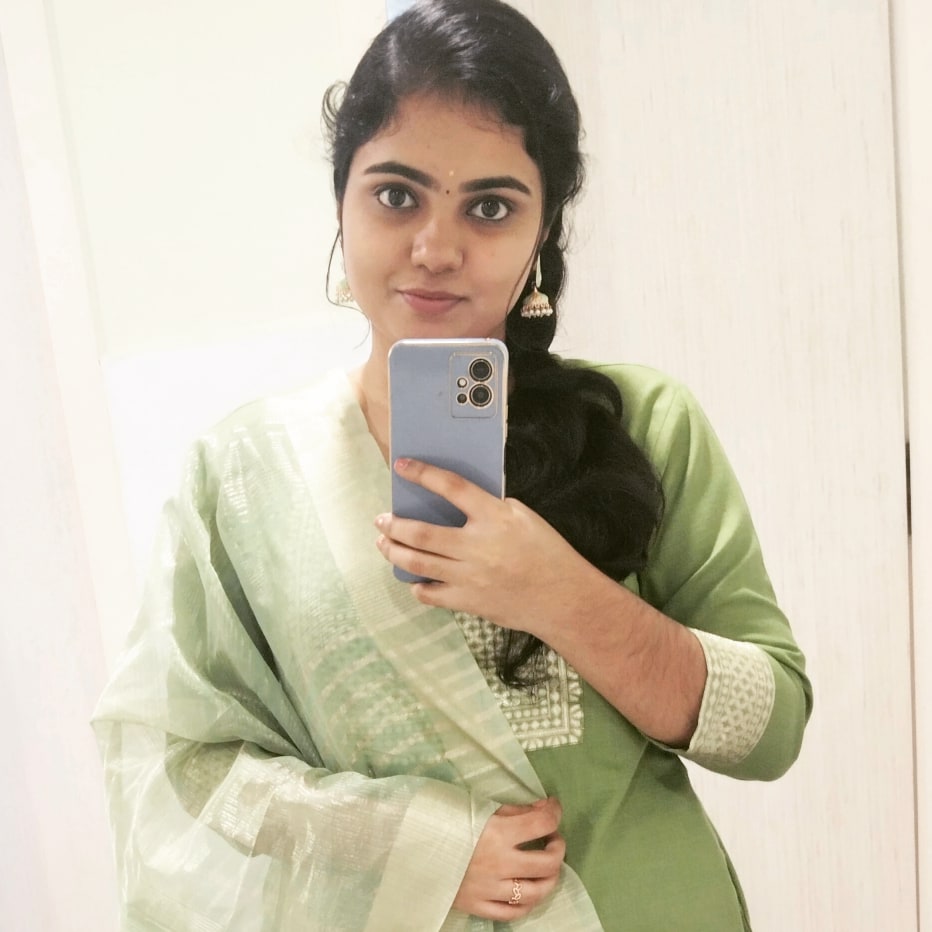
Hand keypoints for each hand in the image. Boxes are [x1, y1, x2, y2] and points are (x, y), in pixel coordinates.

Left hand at [375, 458, 600, 633]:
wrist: (563, 598)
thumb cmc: (547, 552)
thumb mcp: (523, 516)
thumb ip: (489, 508)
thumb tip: (456, 502)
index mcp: (495, 517)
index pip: (452, 487)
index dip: (423, 474)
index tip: (402, 466)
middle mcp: (478, 546)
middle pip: (422, 533)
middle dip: (394, 525)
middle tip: (381, 519)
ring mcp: (470, 577)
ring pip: (418, 563)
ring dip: (393, 551)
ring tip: (384, 543)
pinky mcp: (469, 602)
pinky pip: (430, 594)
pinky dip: (416, 584)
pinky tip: (412, 577)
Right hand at [452, 797, 565, 919]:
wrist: (409, 846)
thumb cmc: (443, 820)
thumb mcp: (477, 806)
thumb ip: (511, 810)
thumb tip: (541, 809)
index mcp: (497, 832)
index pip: (542, 823)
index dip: (555, 812)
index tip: (554, 807)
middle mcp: (499, 863)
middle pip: (548, 863)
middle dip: (558, 848)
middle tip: (553, 840)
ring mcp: (490, 888)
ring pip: (537, 892)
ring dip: (549, 878)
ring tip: (545, 867)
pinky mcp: (478, 906)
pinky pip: (513, 913)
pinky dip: (527, 903)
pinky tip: (528, 891)